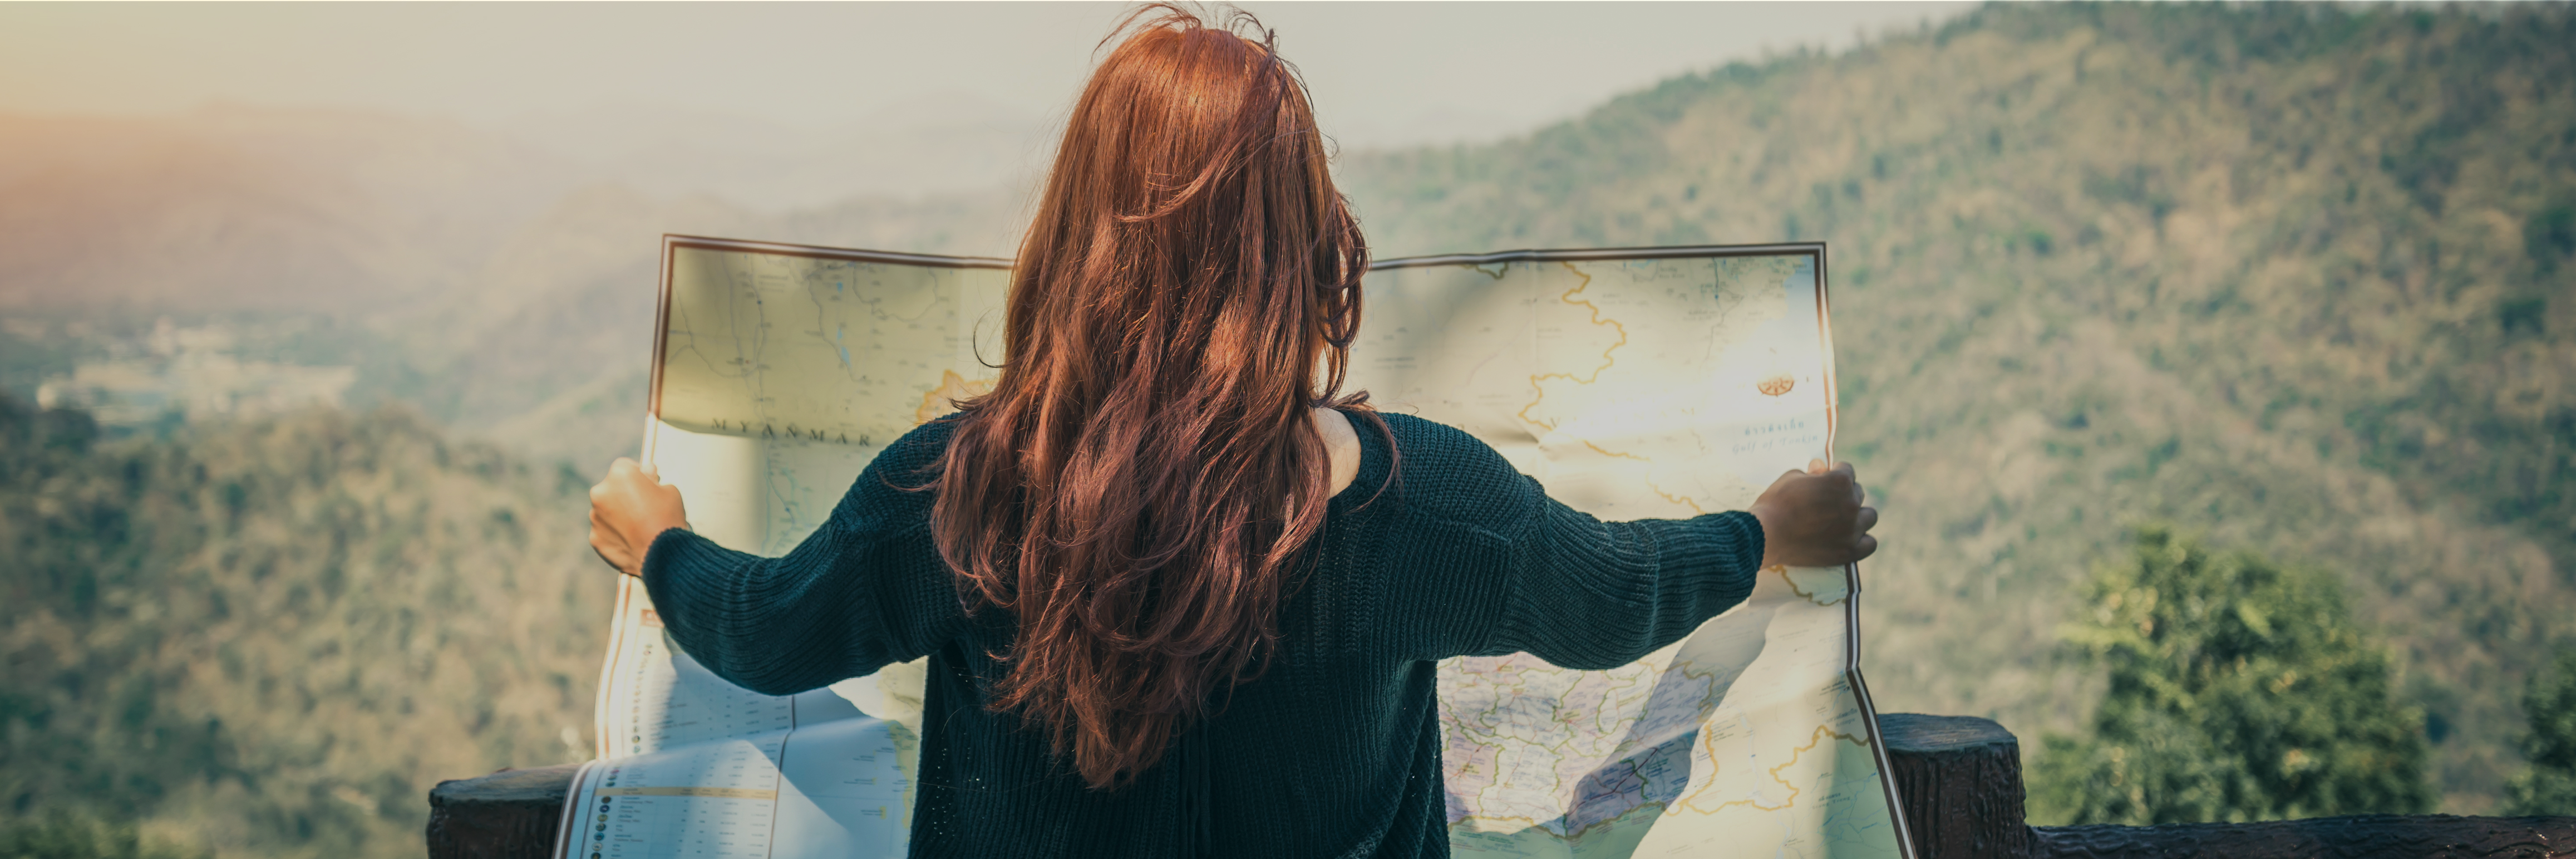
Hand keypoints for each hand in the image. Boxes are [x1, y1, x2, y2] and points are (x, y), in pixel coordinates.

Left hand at [589, 457, 689, 576]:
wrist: (661, 553)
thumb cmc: (667, 518)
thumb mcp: (669, 490)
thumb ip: (652, 479)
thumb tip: (647, 472)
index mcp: (620, 475)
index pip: (625, 466)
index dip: (637, 474)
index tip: (645, 484)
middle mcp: (601, 492)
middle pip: (611, 488)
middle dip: (623, 494)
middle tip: (643, 507)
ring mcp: (595, 516)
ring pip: (605, 510)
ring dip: (617, 514)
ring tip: (638, 527)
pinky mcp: (594, 537)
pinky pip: (604, 531)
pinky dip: (614, 534)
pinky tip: (631, 540)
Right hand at [1749, 458, 1876, 566]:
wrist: (1765, 534)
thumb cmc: (1775, 502)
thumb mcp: (1791, 478)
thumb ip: (1812, 473)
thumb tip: (1820, 469)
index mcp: (1840, 481)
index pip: (1847, 470)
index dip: (1834, 473)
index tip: (1825, 478)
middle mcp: (1851, 503)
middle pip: (1858, 492)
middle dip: (1844, 493)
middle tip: (1828, 501)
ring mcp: (1852, 529)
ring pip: (1869, 516)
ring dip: (1858, 515)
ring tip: (1842, 519)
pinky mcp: (1848, 551)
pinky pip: (1870, 544)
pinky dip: (1863, 539)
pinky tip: (1851, 537)